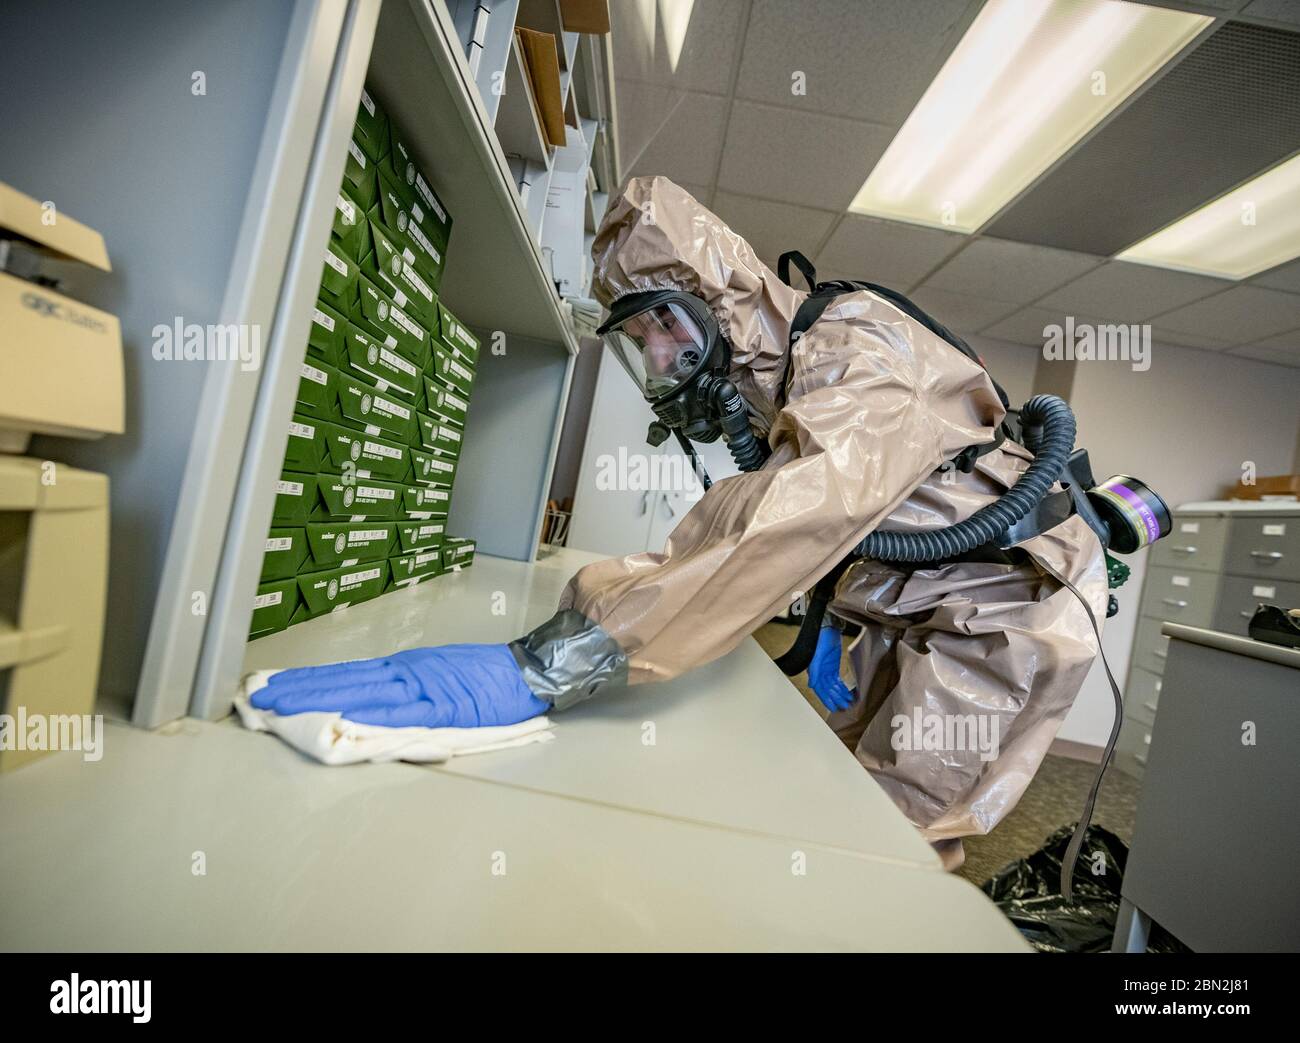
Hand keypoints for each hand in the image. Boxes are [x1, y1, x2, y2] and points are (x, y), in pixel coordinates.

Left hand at [249, 644, 550, 727]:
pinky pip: (401, 712)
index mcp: (402, 667)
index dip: (308, 680)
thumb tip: (360, 705)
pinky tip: (345, 715)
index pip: (345, 673)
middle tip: (261, 696)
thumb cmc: (484, 678)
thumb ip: (401, 691)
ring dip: (320, 698)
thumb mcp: (435, 676)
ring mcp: (421, 688)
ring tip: (283, 704)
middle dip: (300, 689)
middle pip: (343, 680)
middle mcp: (404, 672)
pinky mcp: (442, 707)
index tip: (275, 685)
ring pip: (360, 692)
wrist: (526, 672)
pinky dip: (372, 713)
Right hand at [808, 626, 854, 712]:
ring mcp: (826, 671)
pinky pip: (837, 680)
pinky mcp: (833, 667)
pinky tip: (847, 692)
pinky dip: (842, 687)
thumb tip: (812, 686)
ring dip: (840, 694)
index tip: (833, 708)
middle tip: (845, 706)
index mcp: (814, 672)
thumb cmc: (820, 641)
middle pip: (828, 689)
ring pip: (833, 686)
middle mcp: (819, 673)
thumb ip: (814, 671)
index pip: (820, 689)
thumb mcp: (817, 656)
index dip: (826, 699)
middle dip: (836, 698)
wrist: (828, 630)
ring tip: (848, 701)